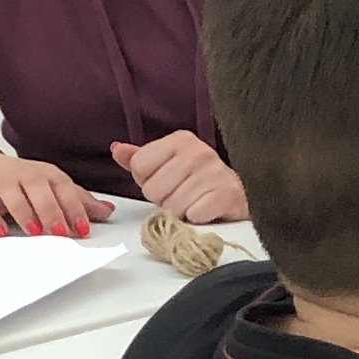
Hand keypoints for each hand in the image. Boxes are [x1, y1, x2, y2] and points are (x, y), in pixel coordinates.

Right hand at [0, 147, 114, 237]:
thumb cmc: (19, 180)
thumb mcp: (51, 186)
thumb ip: (78, 200)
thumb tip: (108, 211)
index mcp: (46, 174)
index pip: (63, 189)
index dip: (74, 208)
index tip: (82, 228)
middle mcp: (24, 176)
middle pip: (40, 192)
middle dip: (51, 212)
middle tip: (59, 233)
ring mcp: (0, 185)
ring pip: (14, 197)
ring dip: (25, 214)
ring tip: (34, 232)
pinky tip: (1, 231)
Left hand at [110, 132, 246, 223]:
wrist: (241, 193)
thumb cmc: (199, 180)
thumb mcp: (167, 164)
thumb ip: (140, 158)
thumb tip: (116, 148)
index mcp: (180, 139)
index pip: (139, 166)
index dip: (148, 181)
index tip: (166, 181)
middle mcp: (198, 151)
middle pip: (153, 190)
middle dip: (164, 199)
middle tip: (182, 195)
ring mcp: (214, 172)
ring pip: (172, 207)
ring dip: (180, 212)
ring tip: (194, 203)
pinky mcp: (226, 195)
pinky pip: (193, 216)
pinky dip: (197, 219)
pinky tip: (206, 210)